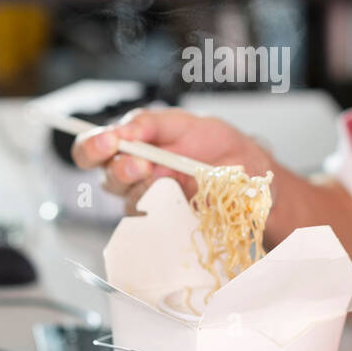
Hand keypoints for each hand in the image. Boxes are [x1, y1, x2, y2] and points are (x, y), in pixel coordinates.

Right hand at [71, 107, 274, 213]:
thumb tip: (131, 130)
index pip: (99, 145)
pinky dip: (164, 217)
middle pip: (107, 174)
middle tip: (139, 165)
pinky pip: (156, 225)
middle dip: (119, 168)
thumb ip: (159, 125)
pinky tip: (178, 208)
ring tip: (161, 183)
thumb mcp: (196, 124)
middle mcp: (138, 174)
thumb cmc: (223, 149)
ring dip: (143, 193)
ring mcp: (152, 202)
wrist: (255, 182)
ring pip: (128, 200)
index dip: (96, 143)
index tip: (112, 141)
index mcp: (139, 144)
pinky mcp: (168, 225)